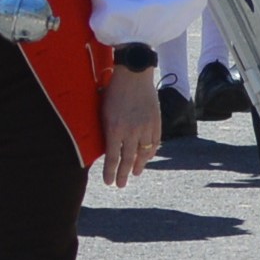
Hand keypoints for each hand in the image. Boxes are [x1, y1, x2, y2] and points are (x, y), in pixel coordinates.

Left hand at [95, 66, 160, 186]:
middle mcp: (131, 131)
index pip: (112, 157)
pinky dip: (150, 153)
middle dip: (123, 175)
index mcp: (115, 128)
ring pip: (143, 154)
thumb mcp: (103, 111)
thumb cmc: (114, 90)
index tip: (108, 182)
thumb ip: (106, 130)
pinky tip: (146, 158)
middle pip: (128, 160)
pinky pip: (154, 144)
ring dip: (138, 166)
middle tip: (120, 185)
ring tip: (134, 173)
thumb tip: (106, 148)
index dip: (110, 172)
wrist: (134, 74)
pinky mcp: (156, 123)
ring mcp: (146, 128)